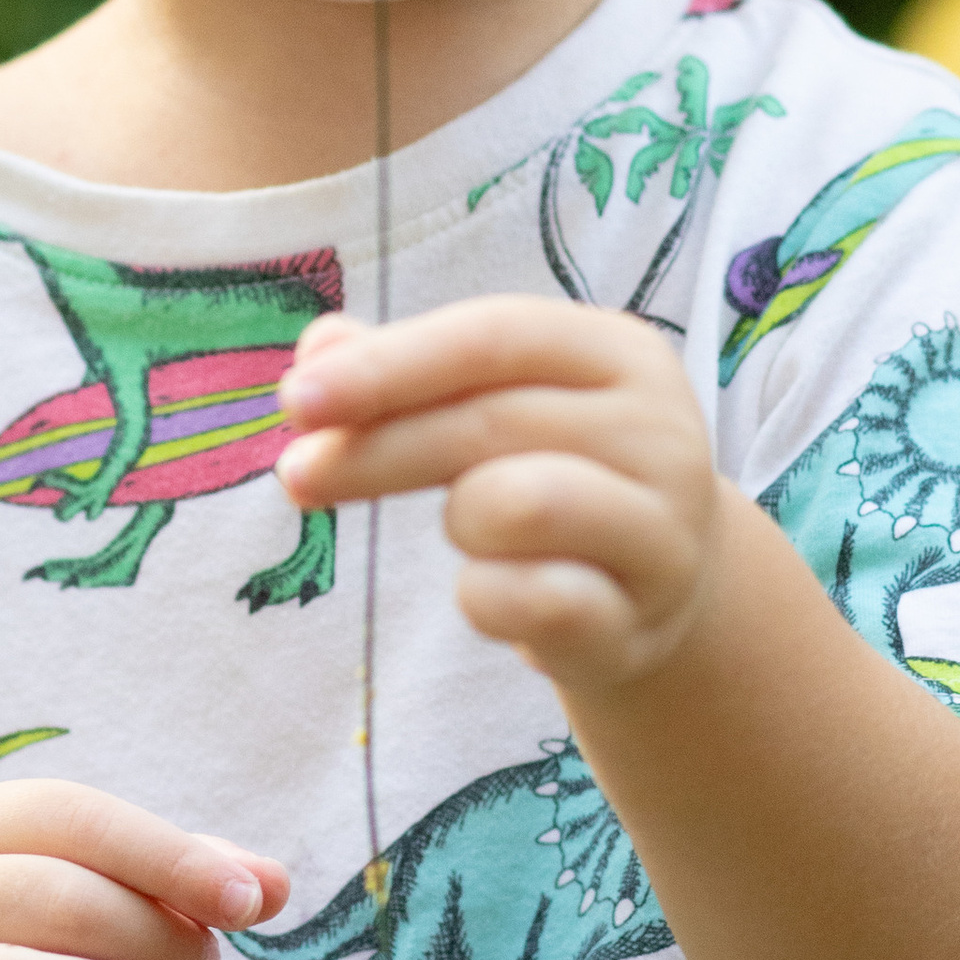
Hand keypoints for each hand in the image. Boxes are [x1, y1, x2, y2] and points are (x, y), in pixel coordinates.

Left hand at [277, 299, 720, 699]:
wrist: (657, 587)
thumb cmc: (553, 468)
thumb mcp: (491, 403)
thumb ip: (404, 370)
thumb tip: (319, 349)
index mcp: (622, 354)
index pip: (493, 338)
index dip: (388, 365)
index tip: (295, 399)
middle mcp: (660, 433)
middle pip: (490, 423)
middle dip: (376, 448)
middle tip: (295, 475)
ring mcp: (663, 532)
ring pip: (517, 505)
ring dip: (458, 519)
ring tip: (466, 529)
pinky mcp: (641, 621)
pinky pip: (531, 603)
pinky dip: (483, 599)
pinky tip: (487, 593)